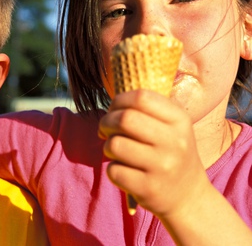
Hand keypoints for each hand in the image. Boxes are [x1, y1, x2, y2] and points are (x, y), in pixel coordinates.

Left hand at [98, 89, 210, 217]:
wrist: (188, 196)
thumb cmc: (169, 153)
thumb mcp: (171, 126)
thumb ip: (145, 110)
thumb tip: (110, 109)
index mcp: (180, 120)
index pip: (141, 97)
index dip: (119, 101)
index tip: (114, 111)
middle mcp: (174, 142)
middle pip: (125, 118)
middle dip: (106, 122)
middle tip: (105, 130)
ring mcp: (162, 167)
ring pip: (115, 145)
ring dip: (108, 147)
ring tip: (117, 152)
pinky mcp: (148, 188)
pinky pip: (114, 170)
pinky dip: (112, 169)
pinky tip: (124, 171)